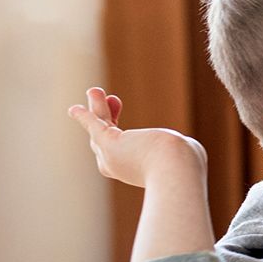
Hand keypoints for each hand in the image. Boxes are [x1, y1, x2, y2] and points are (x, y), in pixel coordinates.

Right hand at [67, 87, 205, 189]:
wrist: (177, 170)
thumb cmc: (185, 164)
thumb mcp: (185, 155)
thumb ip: (181, 151)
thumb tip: (187, 148)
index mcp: (135, 170)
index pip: (123, 150)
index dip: (124, 132)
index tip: (130, 119)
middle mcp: (118, 167)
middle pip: (104, 140)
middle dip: (105, 118)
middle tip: (113, 99)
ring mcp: (111, 157)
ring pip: (99, 129)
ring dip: (96, 109)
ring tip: (94, 90)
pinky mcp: (110, 145)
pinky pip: (93, 126)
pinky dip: (84, 117)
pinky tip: (74, 109)